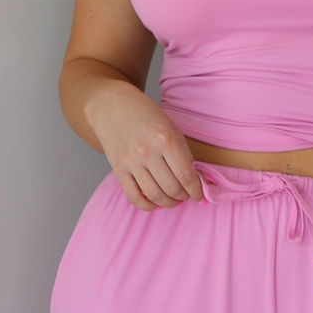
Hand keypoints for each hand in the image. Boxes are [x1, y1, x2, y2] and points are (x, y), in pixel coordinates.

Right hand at [84, 79, 203, 209]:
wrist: (111, 106)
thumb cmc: (145, 115)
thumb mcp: (171, 128)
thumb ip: (185, 154)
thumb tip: (199, 179)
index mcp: (165, 139)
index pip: (186, 175)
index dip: (197, 190)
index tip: (200, 195)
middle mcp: (148, 152)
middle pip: (172, 188)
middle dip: (184, 196)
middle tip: (187, 195)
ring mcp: (131, 162)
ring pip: (155, 196)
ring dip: (169, 203)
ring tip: (174, 200)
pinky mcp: (118, 169)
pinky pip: (134, 197)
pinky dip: (147, 206)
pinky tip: (155, 202)